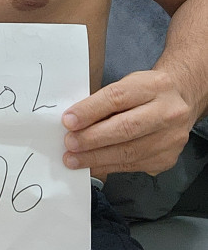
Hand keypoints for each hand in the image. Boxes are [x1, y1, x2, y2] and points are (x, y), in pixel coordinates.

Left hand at [62, 69, 192, 179]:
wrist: (181, 101)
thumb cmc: (147, 92)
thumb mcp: (129, 83)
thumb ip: (105, 101)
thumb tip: (75, 122)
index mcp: (155, 86)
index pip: (118, 98)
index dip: (90, 111)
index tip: (69, 121)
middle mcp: (168, 112)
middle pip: (125, 128)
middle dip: (92, 138)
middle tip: (69, 143)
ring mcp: (171, 138)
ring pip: (129, 152)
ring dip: (96, 157)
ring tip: (74, 158)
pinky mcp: (167, 158)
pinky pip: (133, 165)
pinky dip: (108, 166)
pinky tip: (93, 165)